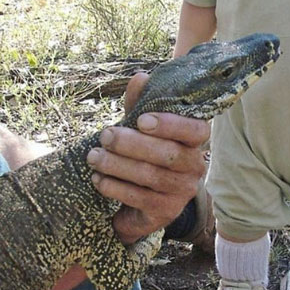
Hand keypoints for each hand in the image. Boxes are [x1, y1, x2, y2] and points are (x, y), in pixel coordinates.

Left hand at [86, 72, 209, 243]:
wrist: (141, 203)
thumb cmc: (144, 153)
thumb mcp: (141, 126)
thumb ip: (141, 102)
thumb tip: (141, 77)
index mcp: (194, 141)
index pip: (195, 130)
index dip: (171, 125)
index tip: (142, 120)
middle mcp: (195, 166)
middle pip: (169, 154)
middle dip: (132, 143)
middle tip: (105, 135)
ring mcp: (183, 191)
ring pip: (151, 176)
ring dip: (117, 165)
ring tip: (93, 157)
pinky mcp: (166, 212)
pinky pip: (140, 198)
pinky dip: (115, 187)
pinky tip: (98, 179)